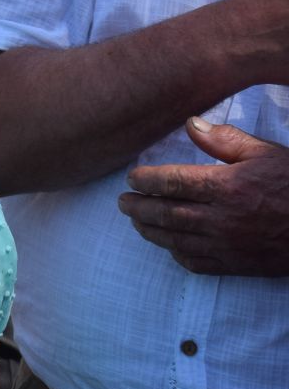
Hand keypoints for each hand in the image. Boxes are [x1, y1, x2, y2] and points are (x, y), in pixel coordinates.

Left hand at [120, 118, 288, 274]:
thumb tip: (190, 124)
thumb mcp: (266, 153)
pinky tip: (170, 245)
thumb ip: (225, 141)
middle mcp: (222, 218)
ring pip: (177, 240)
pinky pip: (199, 263)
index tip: (131, 178)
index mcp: (227, 186)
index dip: (146, 181)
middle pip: (167, 213)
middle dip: (139, 208)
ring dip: (151, 231)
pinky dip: (178, 254)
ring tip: (136, 222)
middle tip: (123, 202)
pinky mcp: (239, 264)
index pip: (173, 183)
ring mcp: (229, 244)